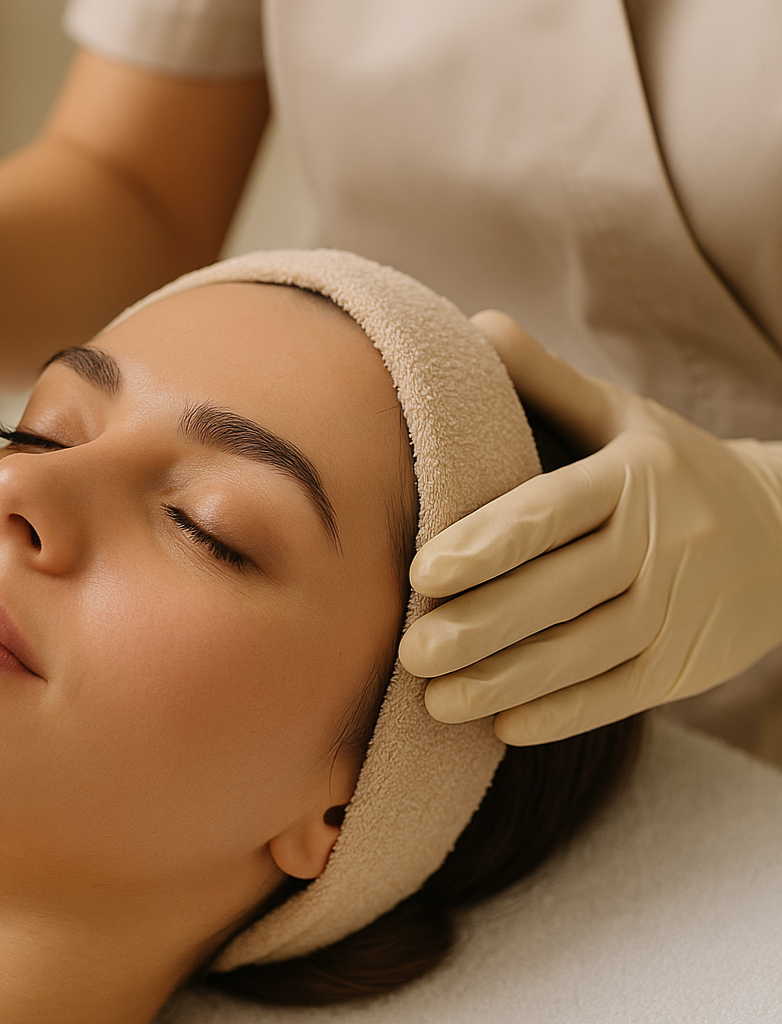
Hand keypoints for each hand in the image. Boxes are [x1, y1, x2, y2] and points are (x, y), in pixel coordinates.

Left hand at [399, 311, 781, 744]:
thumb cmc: (669, 467)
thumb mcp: (621, 415)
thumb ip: (545, 380)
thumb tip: (472, 327)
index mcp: (633, 476)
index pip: (549, 513)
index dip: (484, 546)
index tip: (420, 575)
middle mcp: (660, 543)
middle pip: (558, 592)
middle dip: (480, 627)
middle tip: (409, 653)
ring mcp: (677, 609)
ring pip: (582, 653)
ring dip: (505, 682)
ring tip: (433, 702)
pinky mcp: (685, 665)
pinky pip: (617, 695)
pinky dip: (560, 713)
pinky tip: (500, 726)